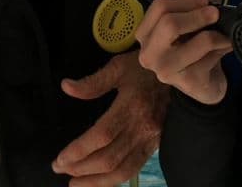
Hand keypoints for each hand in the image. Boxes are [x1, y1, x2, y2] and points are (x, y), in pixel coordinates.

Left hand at [53, 52, 166, 186]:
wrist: (182, 73)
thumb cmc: (146, 68)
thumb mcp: (119, 66)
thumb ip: (93, 82)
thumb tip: (66, 87)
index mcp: (131, 106)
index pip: (101, 136)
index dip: (79, 150)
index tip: (60, 158)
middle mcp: (142, 128)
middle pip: (109, 158)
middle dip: (81, 168)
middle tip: (59, 168)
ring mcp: (151, 140)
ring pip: (122, 170)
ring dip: (96, 181)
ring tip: (74, 183)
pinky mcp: (155, 146)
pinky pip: (133, 169)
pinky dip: (114, 180)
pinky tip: (99, 181)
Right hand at [135, 0, 231, 104]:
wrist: (203, 84)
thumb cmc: (190, 48)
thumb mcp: (185, 21)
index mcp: (145, 35)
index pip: (159, 6)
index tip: (203, 0)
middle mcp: (149, 55)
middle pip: (169, 23)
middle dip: (198, 14)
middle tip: (214, 12)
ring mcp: (167, 71)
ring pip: (197, 41)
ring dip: (216, 32)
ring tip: (223, 31)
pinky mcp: (188, 82)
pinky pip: (212, 55)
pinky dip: (223, 44)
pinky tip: (225, 45)